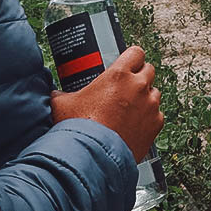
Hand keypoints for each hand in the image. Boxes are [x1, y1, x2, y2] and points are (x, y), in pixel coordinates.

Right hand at [50, 46, 164, 160]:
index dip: (131, 58)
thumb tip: (53, 94)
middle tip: (126, 88)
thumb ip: (60, 94)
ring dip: (145, 98)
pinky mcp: (155, 124)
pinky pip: (157, 115)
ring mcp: (150, 105)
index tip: (127, 65)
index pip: (136, 52)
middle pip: (149, 70)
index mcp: (118, 75)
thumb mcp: (61, 105)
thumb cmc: (78, 129)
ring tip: (129, 109)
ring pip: (154, 93)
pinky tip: (134, 126)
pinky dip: (148, 119)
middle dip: (139, 77)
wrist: (91, 158)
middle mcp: (138, 86)